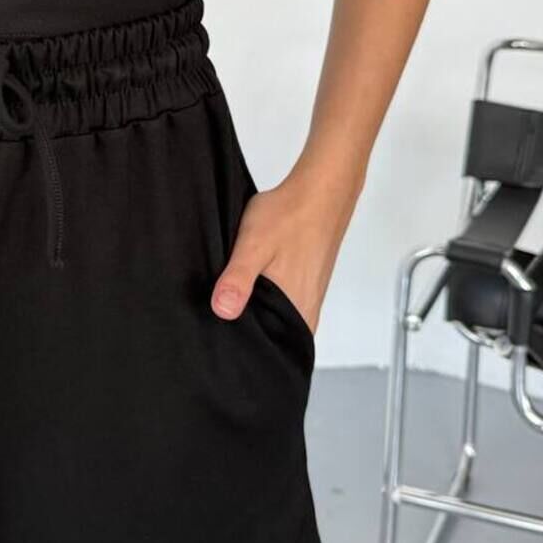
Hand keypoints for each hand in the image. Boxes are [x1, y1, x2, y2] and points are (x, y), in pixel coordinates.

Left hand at [211, 168, 359, 335]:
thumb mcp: (253, 245)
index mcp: (297, 310)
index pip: (271, 350)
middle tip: (225, 317)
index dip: (246, 349)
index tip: (224, 342)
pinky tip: (252, 284)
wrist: (320, 191)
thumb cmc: (291, 215)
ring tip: (235, 301)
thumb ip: (238, 280)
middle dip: (248, 332)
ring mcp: (309, 297)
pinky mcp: (307, 284)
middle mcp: (306, 310)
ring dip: (256, 314)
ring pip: (276, 320)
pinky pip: (283, 304)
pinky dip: (265, 299)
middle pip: (273, 337)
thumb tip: (223, 311)